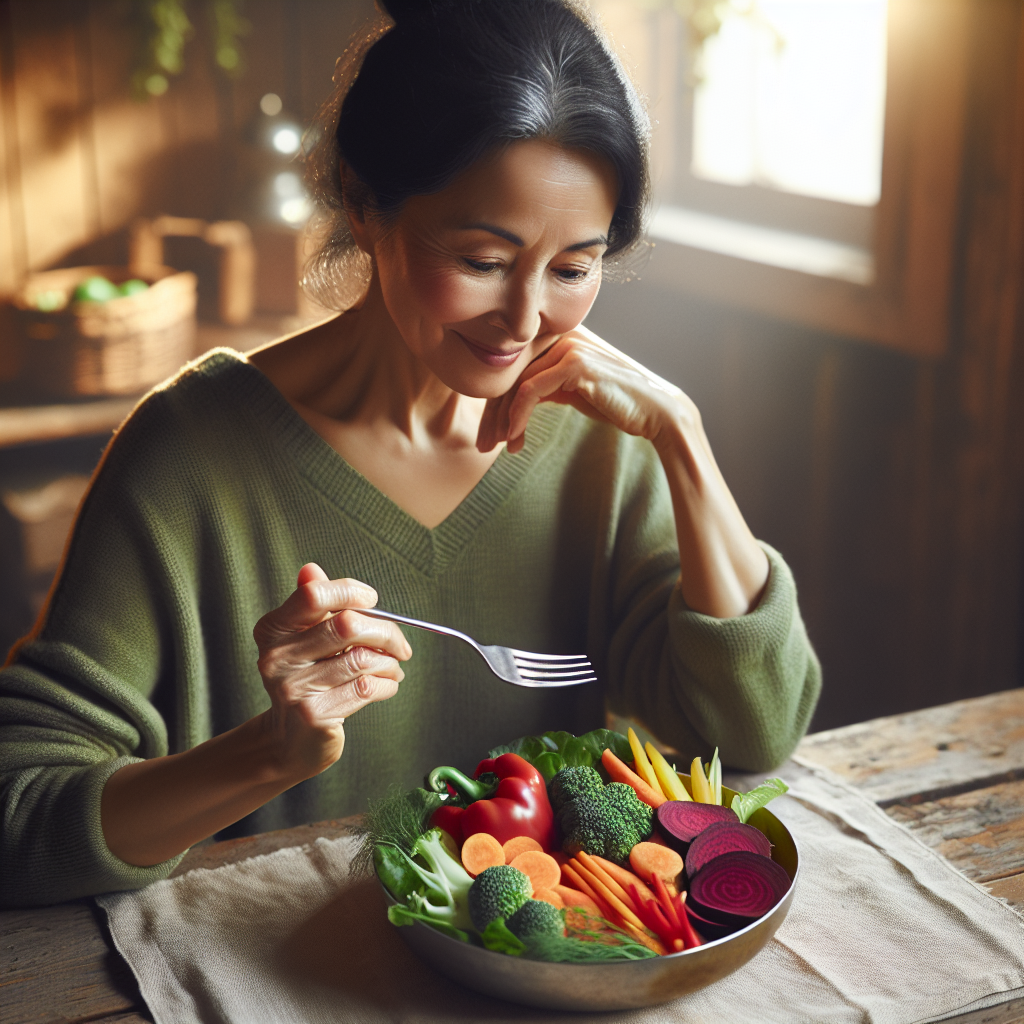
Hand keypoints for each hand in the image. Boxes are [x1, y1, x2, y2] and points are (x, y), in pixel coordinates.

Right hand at [253, 563, 411, 779]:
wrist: (291, 740)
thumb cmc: (308, 680)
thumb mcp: (305, 640)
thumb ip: (313, 605)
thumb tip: (311, 569)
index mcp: (273, 629)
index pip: (315, 595)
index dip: (350, 592)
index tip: (371, 601)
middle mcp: (276, 657)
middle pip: (347, 625)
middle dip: (385, 632)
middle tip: (400, 644)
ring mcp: (292, 688)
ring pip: (362, 659)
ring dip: (390, 663)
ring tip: (393, 667)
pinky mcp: (314, 714)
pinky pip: (366, 688)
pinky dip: (387, 684)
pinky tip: (386, 685)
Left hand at [476, 324, 694, 453]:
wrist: (656, 411)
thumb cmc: (615, 403)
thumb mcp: (572, 391)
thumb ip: (545, 385)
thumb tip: (511, 401)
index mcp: (559, 337)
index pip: (514, 367)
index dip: (496, 402)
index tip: (490, 434)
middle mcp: (561, 334)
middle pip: (510, 373)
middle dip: (492, 413)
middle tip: (484, 445)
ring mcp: (568, 345)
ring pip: (515, 383)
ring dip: (502, 420)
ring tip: (498, 447)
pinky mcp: (575, 363)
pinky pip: (530, 390)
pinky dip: (517, 416)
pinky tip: (514, 438)